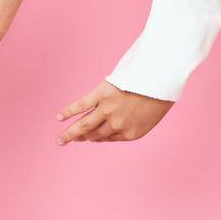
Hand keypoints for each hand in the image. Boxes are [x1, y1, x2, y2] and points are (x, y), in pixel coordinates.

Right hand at [56, 80, 173, 144]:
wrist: (162, 78)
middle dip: (81, 138)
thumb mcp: (151, 117)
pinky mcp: (101, 94)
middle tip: (69, 141)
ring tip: (59, 140)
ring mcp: (107, 110)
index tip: (89, 136)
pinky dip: (68, 112)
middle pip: (94, 134)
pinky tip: (59, 118)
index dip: (97, 137)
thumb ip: (134, 124)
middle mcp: (117, 125)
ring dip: (69, 134)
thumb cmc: (159, 95)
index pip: (108, 138)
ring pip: (84, 125)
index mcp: (130, 134)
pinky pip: (80, 106)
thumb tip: (115, 126)